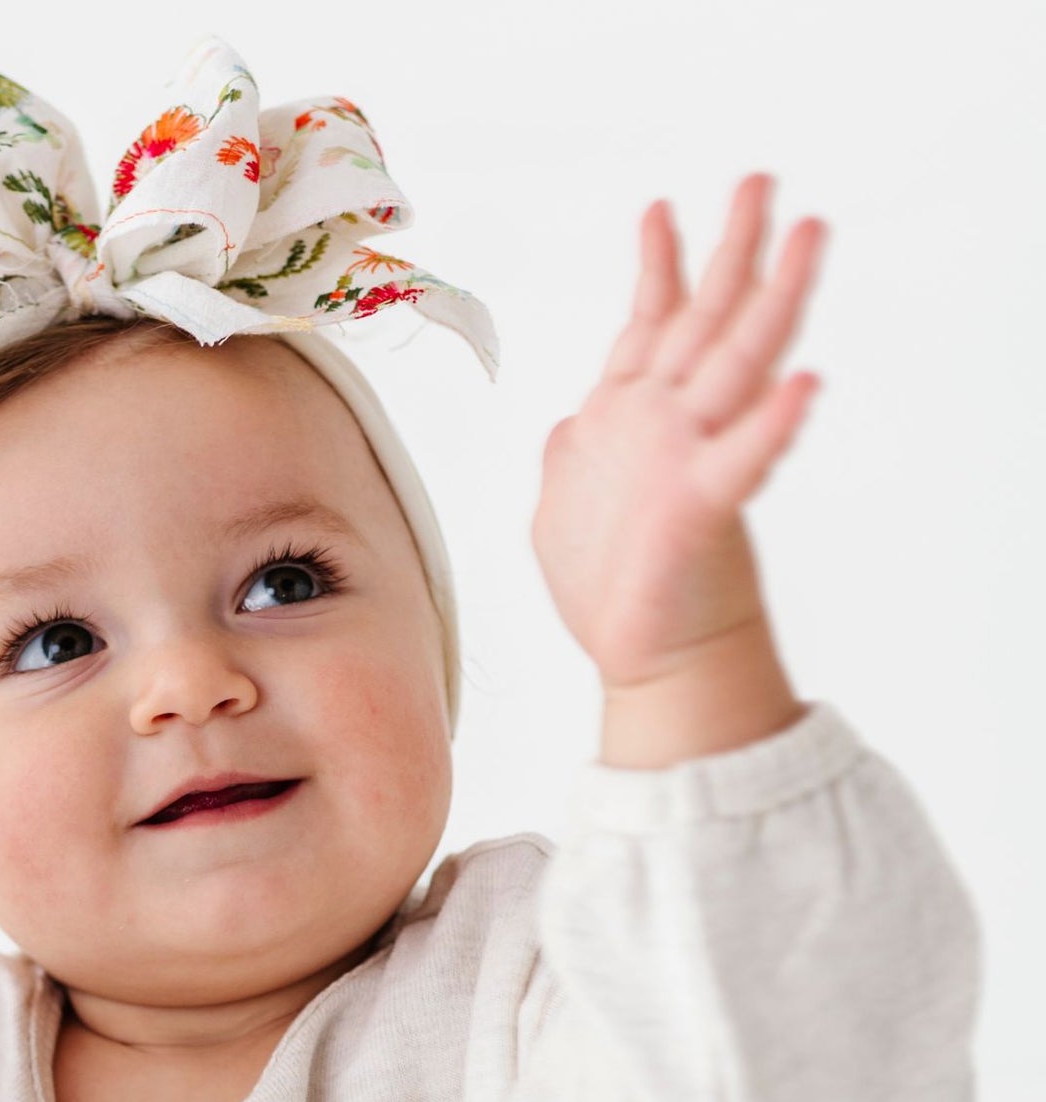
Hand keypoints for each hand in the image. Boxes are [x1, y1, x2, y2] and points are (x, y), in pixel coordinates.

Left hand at [530, 173, 827, 689]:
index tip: (659, 208)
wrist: (643, 651)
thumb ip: (569, 454)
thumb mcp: (564, 505)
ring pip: (739, 364)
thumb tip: (567, 422)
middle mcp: (667, 424)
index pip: (647, 328)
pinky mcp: (702, 507)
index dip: (655, 269)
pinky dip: (772, 425)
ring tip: (806, 235)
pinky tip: (804, 384)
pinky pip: (745, 459)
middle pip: (706, 321)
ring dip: (772, 299)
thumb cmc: (611, 583)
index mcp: (628, 419)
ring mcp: (689, 458)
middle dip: (732, 250)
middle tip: (760, 179)